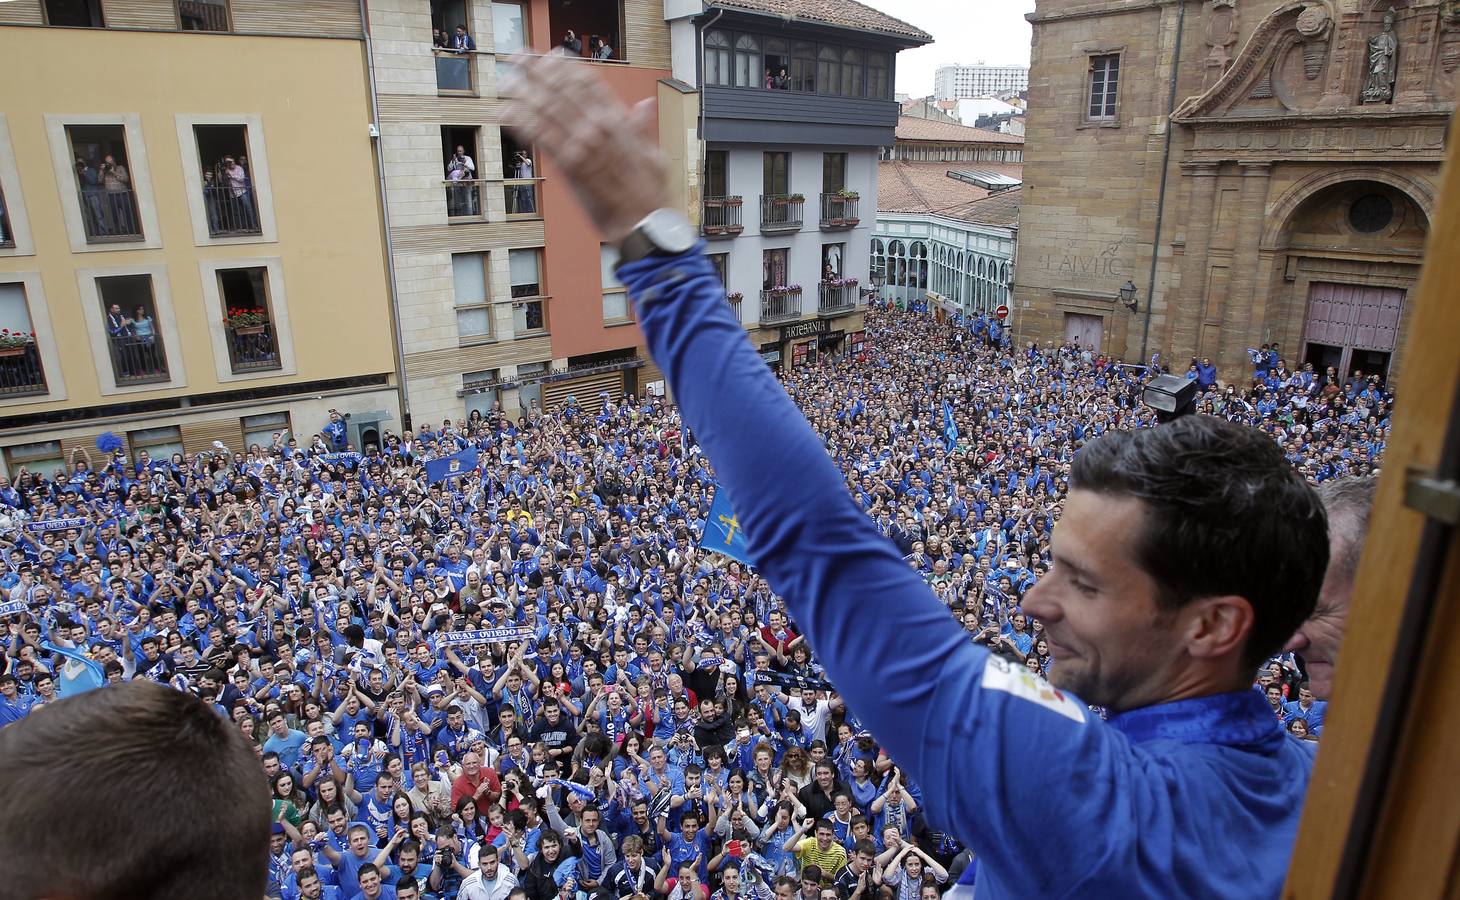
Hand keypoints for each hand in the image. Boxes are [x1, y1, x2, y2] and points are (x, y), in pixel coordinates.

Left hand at [503, 53, 665, 244]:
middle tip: (518, 57)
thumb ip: (642, 128)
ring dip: (523, 92)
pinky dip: (520, 122)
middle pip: (562, 89)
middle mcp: (600, 126)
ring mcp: (584, 144)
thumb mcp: (654, 155)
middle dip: (537, 71)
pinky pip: (540, 136)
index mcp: (620, 121)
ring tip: (505, 81)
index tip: (551, 55)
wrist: (643, 224)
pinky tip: (504, 112)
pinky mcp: (569, 165)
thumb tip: (645, 105)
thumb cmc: (650, 195)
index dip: (567, 66)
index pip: (589, 82)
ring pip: (547, 108)